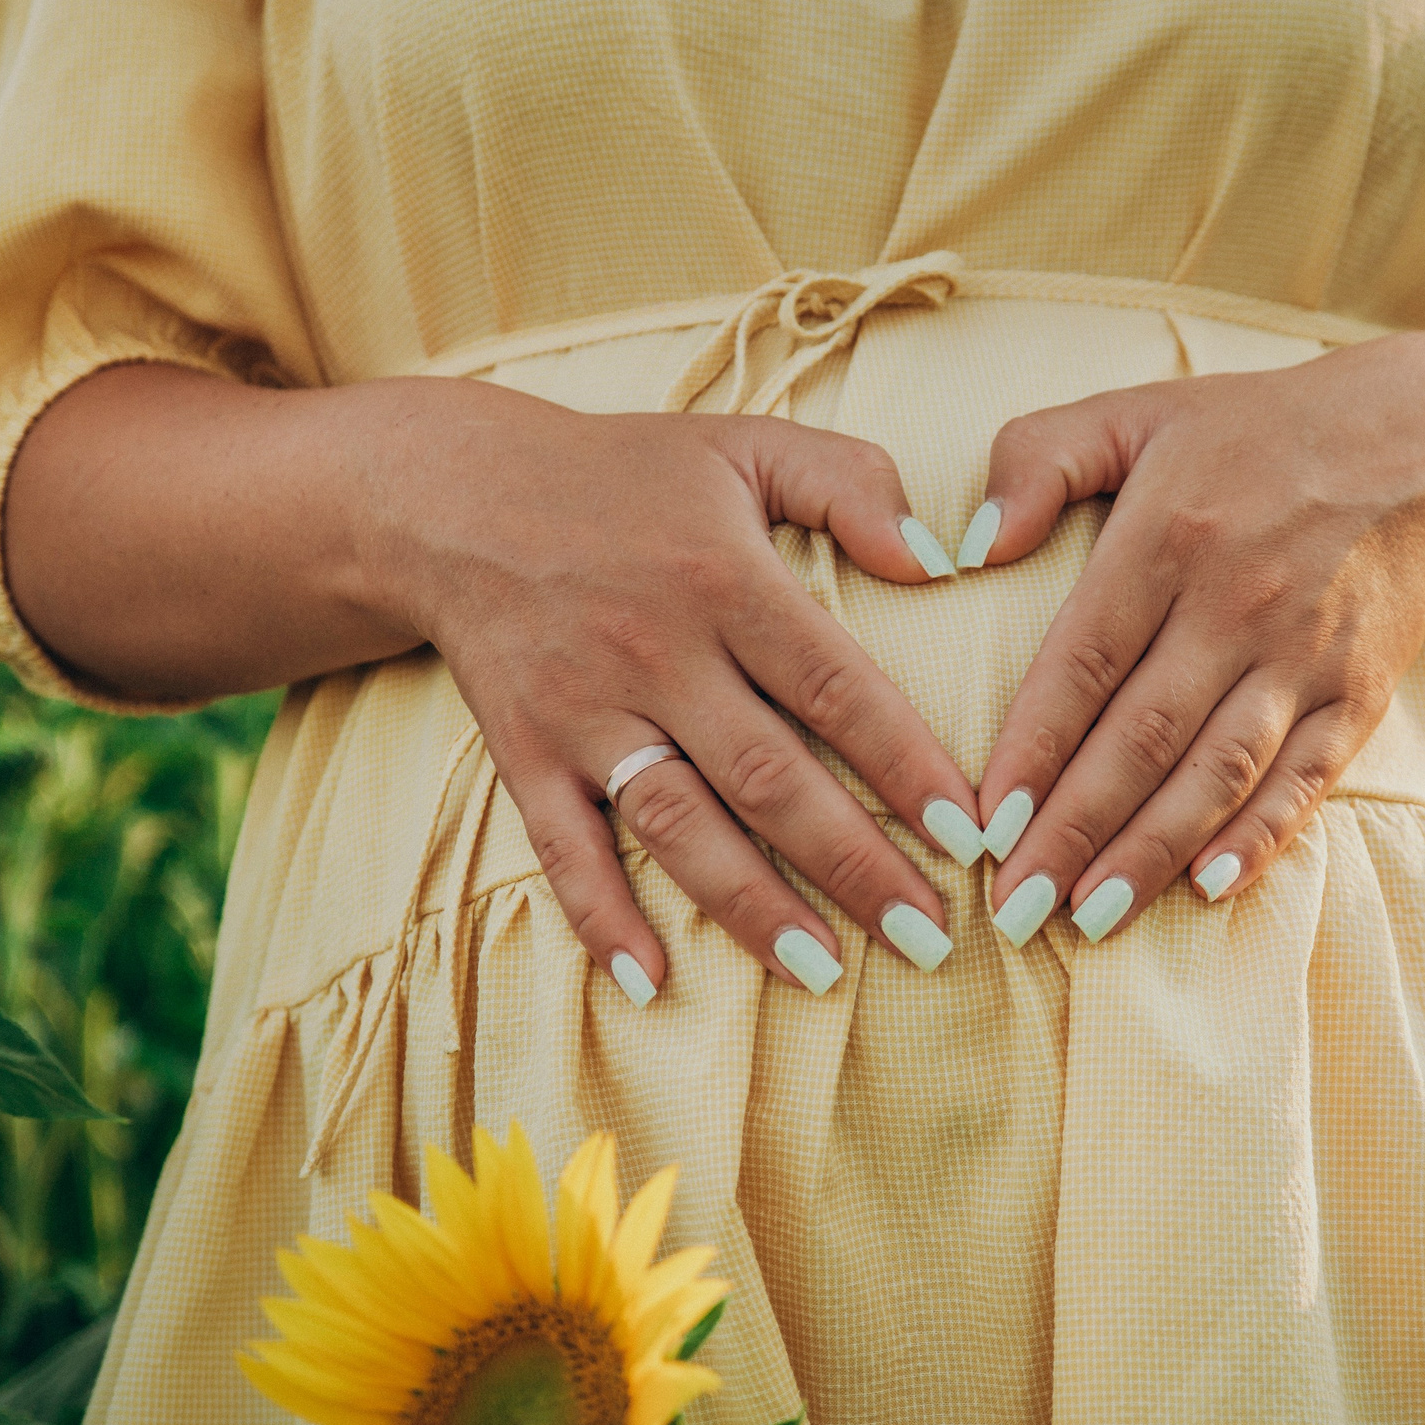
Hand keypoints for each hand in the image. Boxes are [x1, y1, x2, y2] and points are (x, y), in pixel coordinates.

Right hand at [363, 378, 986, 998]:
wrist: (454, 493)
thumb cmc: (627, 473)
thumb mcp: (747, 442)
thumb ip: (853, 484)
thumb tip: (942, 562)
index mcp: (725, 580)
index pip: (836, 690)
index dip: (907, 768)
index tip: (971, 835)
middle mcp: (656, 653)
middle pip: (769, 780)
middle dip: (854, 867)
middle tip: (930, 937)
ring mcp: (584, 711)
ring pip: (678, 826)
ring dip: (751, 908)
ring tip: (825, 974)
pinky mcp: (525, 751)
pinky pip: (563, 848)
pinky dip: (601, 918)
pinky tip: (653, 982)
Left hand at [968, 334, 1424, 942]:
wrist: (1422, 449)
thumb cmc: (1252, 436)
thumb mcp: (1136, 411)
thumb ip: (1038, 457)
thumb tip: (967, 544)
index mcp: (1168, 537)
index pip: (1084, 662)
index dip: (1032, 749)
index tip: (982, 823)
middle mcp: (1236, 603)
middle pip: (1143, 736)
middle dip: (1073, 831)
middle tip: (1015, 911)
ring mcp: (1305, 655)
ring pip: (1218, 771)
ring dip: (1153, 851)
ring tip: (1092, 918)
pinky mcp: (1359, 695)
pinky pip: (1305, 778)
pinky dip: (1260, 837)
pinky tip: (1209, 888)